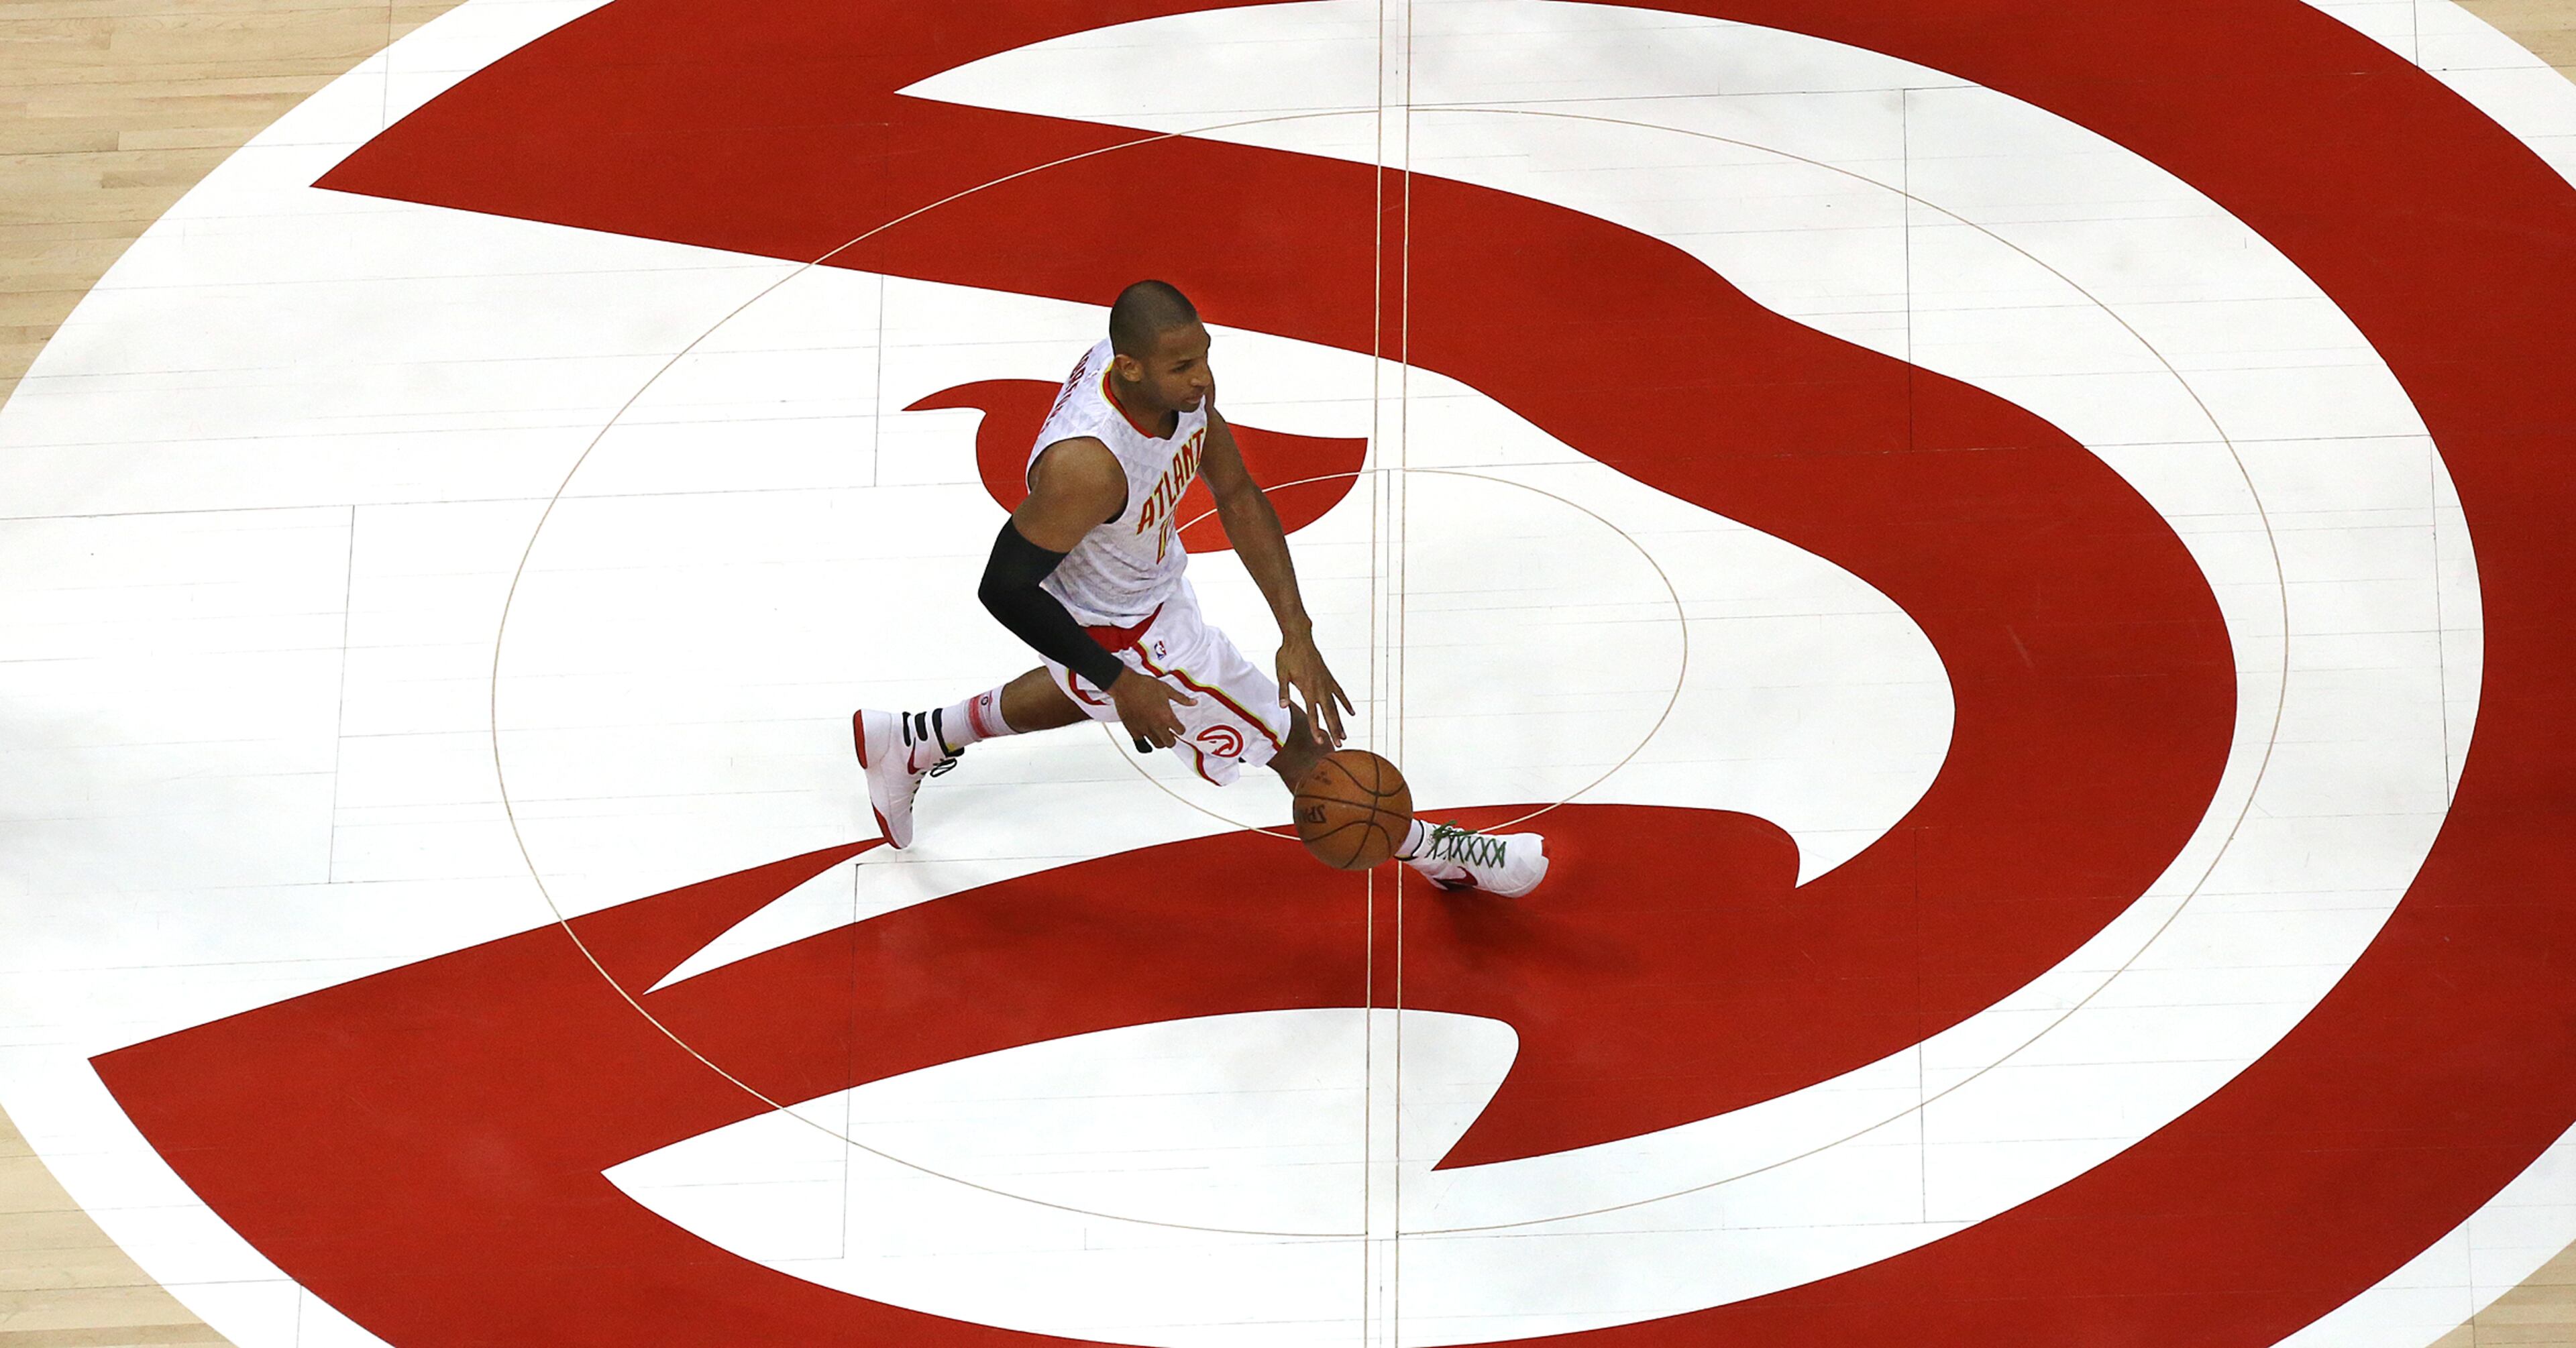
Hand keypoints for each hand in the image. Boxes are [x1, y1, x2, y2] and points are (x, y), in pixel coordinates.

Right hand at [1108, 670, 1196, 750]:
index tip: (1179, 726)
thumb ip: (1181, 698)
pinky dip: (1146, 745)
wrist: (1125, 685)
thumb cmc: (1144, 685)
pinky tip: (1148, 741)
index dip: (1181, 728)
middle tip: (1171, 734)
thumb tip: (1193, 702)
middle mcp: (1157, 725)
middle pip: (1170, 742)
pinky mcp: (1134, 731)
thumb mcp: (1167, 689)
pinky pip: (1142, 746)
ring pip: (1158, 745)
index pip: (1180, 730)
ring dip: (1161, 741)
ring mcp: (1145, 730)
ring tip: (1160, 735)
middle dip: (1172, 739)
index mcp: (1166, 716)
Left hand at [1275, 631, 1353, 745]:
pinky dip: (1345, 703)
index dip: (1316, 729)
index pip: (1313, 714)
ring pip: (1336, 707)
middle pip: (1328, 714)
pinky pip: (1340, 694)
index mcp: (1307, 690)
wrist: (1299, 639)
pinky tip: (1351, 713)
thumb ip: (1283, 691)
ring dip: (1340, 722)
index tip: (1320, 741)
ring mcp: (1326, 684)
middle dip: (1334, 730)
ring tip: (1344, 735)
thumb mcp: (1281, 674)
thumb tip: (1283, 706)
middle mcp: (1319, 689)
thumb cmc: (1287, 656)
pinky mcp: (1329, 678)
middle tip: (1339, 744)